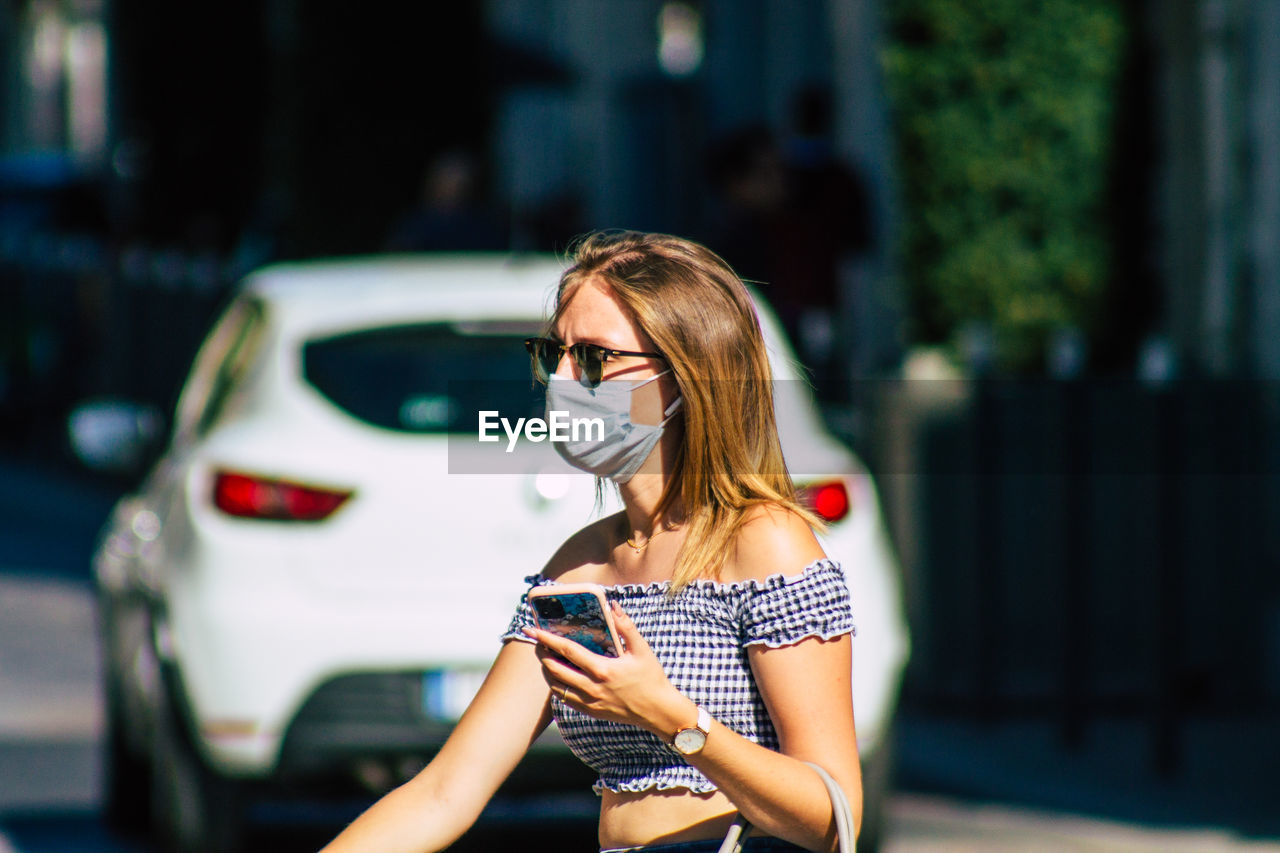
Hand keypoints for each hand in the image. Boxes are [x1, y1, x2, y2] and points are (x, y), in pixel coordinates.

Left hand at [523, 603, 691, 735]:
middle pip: (554, 670)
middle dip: (542, 654)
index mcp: (603, 670)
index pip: (567, 651)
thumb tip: (612, 606)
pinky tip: (559, 676)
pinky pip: (565, 699)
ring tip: (546, 657)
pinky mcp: (591, 711)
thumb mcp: (642, 650)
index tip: (533, 630)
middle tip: (538, 642)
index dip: (547, 639)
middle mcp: (592, 688)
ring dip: (547, 671)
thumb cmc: (651, 678)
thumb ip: (626, 626)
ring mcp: (590, 702)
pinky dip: (557, 686)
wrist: (658, 711)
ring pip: (556, 687)